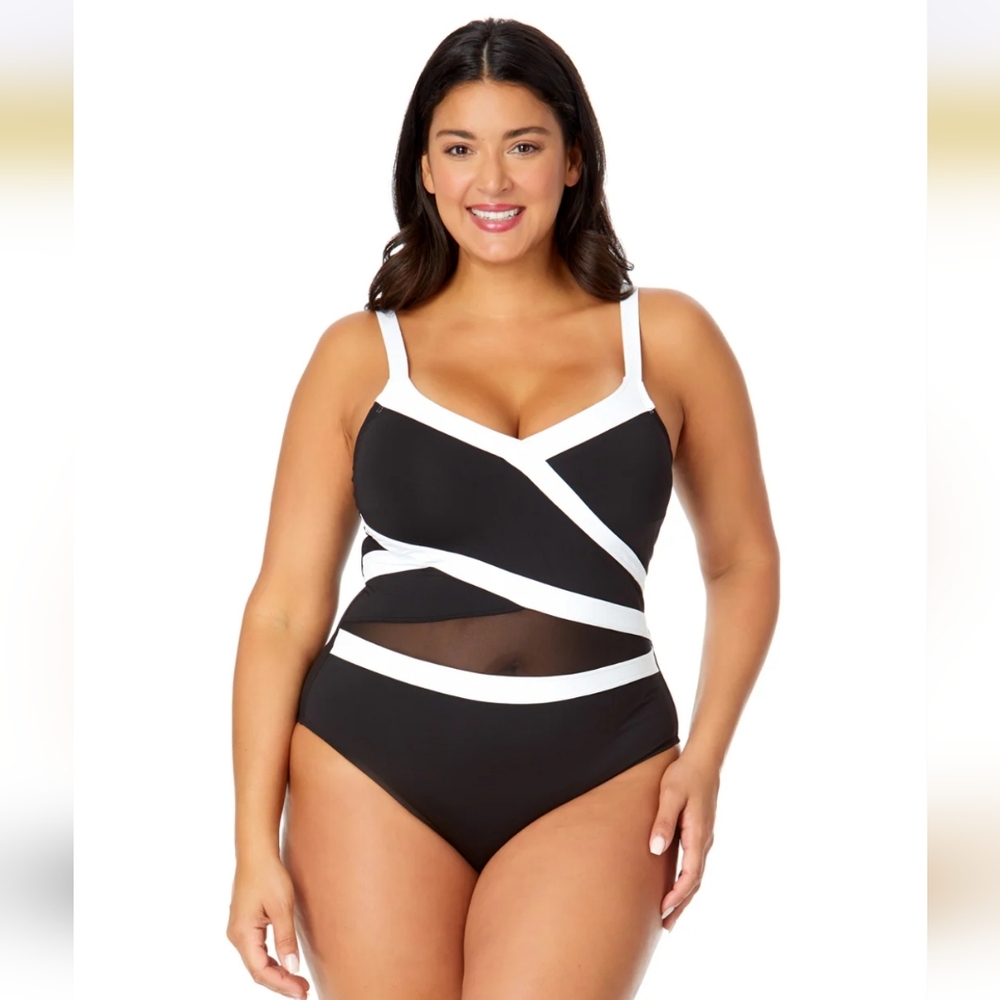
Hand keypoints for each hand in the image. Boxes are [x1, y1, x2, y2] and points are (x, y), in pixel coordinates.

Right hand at [227, 854, 310, 997]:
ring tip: (298, 983)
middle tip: (303, 992)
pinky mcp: (246, 924)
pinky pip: (257, 951)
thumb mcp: (281, 907)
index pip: (260, 971)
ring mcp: (240, 931)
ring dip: (277, 973)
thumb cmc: (268, 875)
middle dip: (280, 982)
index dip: (281, 984)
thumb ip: (285, 939)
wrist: (256, 853)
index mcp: (242, 934)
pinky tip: (286, 964)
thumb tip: (292, 968)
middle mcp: (237, 936)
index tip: (300, 992)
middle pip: (257, 970)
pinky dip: (272, 961)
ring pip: (257, 961)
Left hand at [648, 752, 719, 931]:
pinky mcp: (700, 833)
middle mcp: (705, 840)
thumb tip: (655, 850)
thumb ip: (663, 822)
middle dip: (681, 904)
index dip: (677, 895)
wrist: (703, 760)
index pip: (690, 874)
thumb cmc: (684, 775)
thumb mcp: (670, 795)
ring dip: (684, 895)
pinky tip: (676, 885)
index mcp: (698, 834)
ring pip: (696, 874)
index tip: (662, 910)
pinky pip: (694, 864)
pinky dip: (686, 880)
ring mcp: (704, 838)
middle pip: (695, 881)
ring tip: (669, 915)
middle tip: (665, 926)